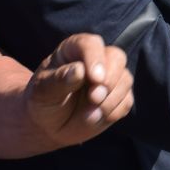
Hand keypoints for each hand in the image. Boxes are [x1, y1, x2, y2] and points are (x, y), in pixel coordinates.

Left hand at [25, 33, 133, 147]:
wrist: (49, 125)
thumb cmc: (43, 101)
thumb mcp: (43, 91)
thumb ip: (59, 80)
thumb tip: (79, 70)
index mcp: (74, 49)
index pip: (91, 44)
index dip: (95, 59)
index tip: (95, 78)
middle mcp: (96, 59)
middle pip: (117, 57)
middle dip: (110, 79)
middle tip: (94, 98)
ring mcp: (110, 78)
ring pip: (125, 80)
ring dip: (110, 100)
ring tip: (89, 114)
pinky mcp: (119, 97)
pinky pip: (126, 101)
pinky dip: (113, 112)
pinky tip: (95, 117)